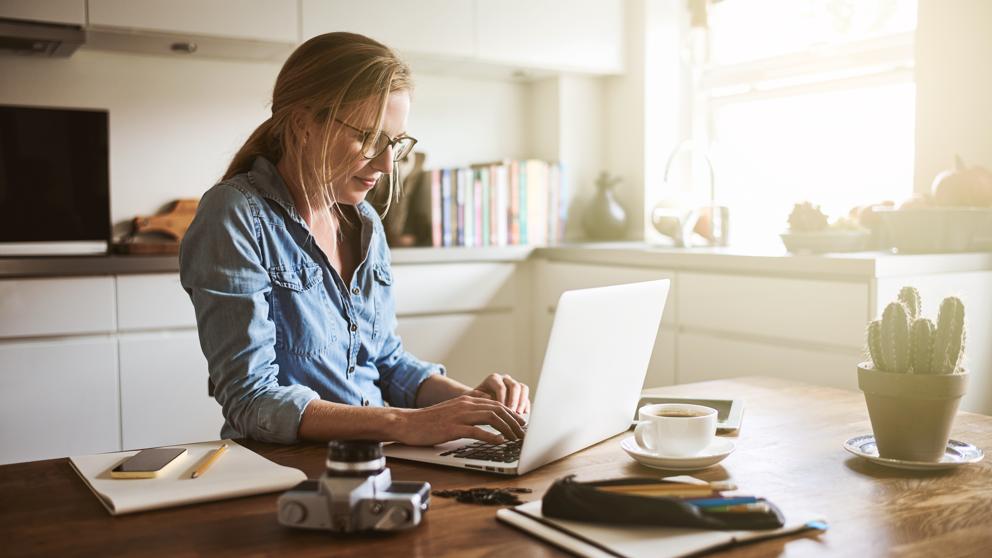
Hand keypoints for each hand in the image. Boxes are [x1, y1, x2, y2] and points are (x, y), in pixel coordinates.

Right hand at [394, 394, 526, 445]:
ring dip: (507, 429)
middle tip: (524, 433)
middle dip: (514, 421)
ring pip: (491, 418)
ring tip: (516, 439)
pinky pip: (476, 431)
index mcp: (467, 400)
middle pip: (498, 409)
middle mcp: (466, 405)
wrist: (407, 422)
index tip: (521, 424)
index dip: (511, 413)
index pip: (496, 404)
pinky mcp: (452, 428)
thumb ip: (469, 410)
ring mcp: (459, 416)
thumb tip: (487, 413)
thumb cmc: (429, 420)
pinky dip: (490, 436)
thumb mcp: (453, 411)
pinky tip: (499, 442)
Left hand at [468, 373, 530, 414]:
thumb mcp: (472, 399)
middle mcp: (504, 379)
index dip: (503, 399)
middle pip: (514, 386)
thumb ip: (479, 398)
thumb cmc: (473, 401)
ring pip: (523, 388)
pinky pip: (526, 396)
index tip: (502, 410)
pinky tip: (525, 414)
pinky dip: (526, 405)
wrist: (477, 402)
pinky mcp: (519, 393)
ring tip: (520, 414)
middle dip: (515, 400)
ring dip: (522, 401)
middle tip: (513, 412)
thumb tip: (490, 400)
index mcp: (493, 379)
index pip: (501, 387)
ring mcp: (513, 385)